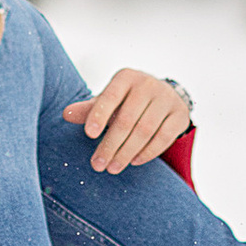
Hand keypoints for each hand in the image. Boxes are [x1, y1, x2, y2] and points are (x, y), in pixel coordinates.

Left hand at [64, 67, 192, 173]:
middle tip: (98, 165)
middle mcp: (147, 84)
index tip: (89, 135)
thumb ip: (88, 109)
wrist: (163, 96)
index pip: (110, 97)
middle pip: (127, 119)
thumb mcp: (108, 101)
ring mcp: (166, 99)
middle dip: (110, 145)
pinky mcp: (180, 114)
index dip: (99, 115)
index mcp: (126, 77)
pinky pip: (164, 137)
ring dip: (127, 152)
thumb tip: (66, 114)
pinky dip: (148, 152)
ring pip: (145, 130)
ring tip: (112, 168)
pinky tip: (134, 162)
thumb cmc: (127, 100)